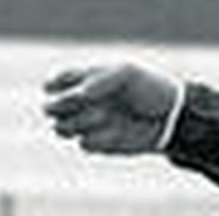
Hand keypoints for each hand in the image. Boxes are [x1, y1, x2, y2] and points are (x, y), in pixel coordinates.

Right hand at [42, 63, 179, 154]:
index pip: (53, 83)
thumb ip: (100, 80)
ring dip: (80, 122)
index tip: (74, 85)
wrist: (169, 116)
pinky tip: (118, 130)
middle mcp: (81, 104)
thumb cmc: (150, 88)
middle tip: (84, 100)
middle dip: (62, 106)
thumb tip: (77, 95)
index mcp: (86, 81)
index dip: (55, 85)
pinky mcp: (96, 143)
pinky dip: (100, 137)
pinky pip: (84, 143)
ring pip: (61, 128)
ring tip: (104, 114)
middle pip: (50, 108)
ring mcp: (86, 124)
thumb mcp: (128, 74)